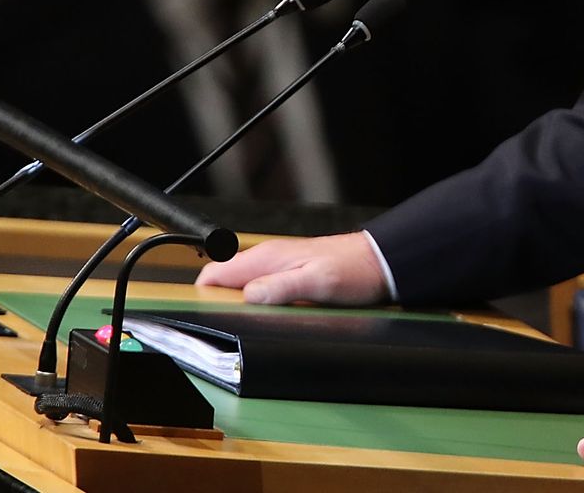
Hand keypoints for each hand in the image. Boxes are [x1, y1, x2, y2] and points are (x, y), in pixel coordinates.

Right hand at [194, 231, 386, 305]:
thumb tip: (248, 296)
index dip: (203, 294)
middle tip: (231, 325)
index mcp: (267, 257)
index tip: (204, 315)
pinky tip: (271, 316)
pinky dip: (260, 303)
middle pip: (227, 282)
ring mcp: (280, 267)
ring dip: (242, 305)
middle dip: (221, 303)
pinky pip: (264, 289)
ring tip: (251, 323)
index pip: (216, 272)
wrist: (380, 262)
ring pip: (245, 287)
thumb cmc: (354, 268)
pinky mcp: (292, 275)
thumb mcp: (316, 282)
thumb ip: (280, 288)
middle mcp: (269, 259)